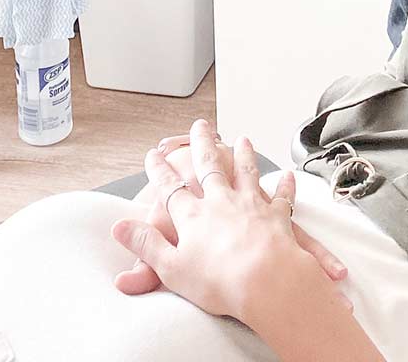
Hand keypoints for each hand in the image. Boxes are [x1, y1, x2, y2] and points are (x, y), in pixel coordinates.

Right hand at [117, 127, 349, 299]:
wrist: (264, 280)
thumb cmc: (217, 281)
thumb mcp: (170, 268)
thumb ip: (146, 246)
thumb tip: (120, 227)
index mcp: (193, 216)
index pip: (170, 187)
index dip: (159, 171)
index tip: (153, 155)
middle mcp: (221, 201)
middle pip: (209, 166)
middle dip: (202, 145)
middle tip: (201, 125)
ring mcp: (250, 204)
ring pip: (246, 171)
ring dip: (244, 154)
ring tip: (243, 139)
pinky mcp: (276, 215)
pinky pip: (281, 196)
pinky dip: (284, 185)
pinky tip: (287, 175)